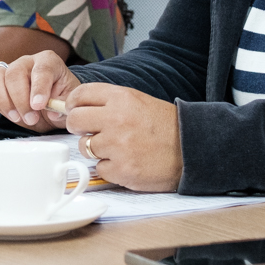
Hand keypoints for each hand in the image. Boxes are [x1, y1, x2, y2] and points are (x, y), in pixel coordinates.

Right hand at [0, 51, 79, 128]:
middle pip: (15, 73)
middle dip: (21, 99)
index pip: (41, 69)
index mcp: (48, 61)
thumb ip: (64, 105)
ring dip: (4, 100)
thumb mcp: (70, 101)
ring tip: (16, 117)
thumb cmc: (61, 98)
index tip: (39, 105)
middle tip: (31, 118)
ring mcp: (8, 71)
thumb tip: (53, 112)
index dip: (39, 87)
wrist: (52, 104)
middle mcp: (26, 62)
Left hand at [63, 82, 181, 191]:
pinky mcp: (121, 169)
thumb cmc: (164, 126)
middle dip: (78, 127)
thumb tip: (78, 107)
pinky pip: (99, 168)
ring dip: (95, 149)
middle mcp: (116, 119)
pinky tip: (125, 161)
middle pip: (75, 120)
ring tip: (116, 147)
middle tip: (89, 131)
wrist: (190, 149)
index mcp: (122, 98)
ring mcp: (118, 145)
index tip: (74, 110)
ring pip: (84, 146)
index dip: (73, 103)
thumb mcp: (139, 101)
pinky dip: (109, 167)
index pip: (80, 95)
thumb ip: (110, 102)